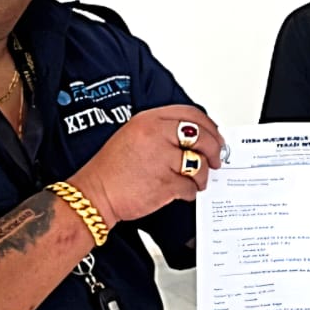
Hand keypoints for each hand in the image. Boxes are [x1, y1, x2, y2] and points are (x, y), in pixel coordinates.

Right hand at [69, 105, 223, 224]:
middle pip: (202, 137)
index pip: (191, 114)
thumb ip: (163, 131)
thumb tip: (196, 136)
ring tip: (194, 180)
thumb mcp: (134, 135)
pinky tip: (179, 192)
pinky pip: (191, 187)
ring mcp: (162, 159)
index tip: (215, 136)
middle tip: (215, 159)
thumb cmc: (111, 170)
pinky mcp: (165, 183)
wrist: (94, 194)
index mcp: (149, 120)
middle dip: (214, 150)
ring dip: (202, 175)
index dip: (209, 126)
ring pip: (200, 164)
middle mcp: (156, 135)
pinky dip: (189, 192)